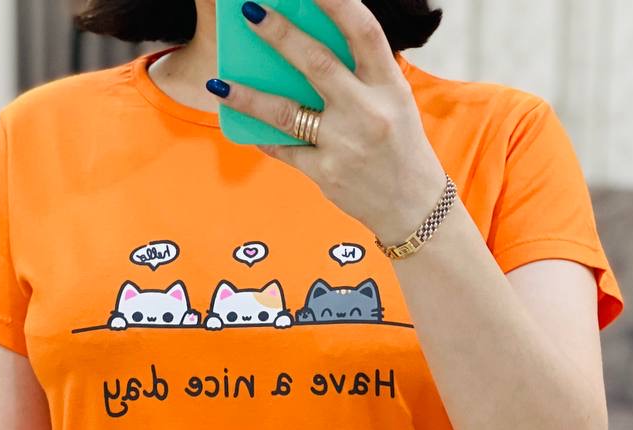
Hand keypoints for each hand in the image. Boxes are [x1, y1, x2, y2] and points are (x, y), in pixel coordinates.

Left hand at [213, 0, 447, 242]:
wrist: (412, 207)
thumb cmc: (399, 145)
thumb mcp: (394, 101)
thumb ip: (361, 73)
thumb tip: (307, 42)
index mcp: (389, 85)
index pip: (363, 32)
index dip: (337, 3)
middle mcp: (367, 112)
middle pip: (317, 64)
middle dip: (280, 34)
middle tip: (250, 11)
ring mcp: (344, 144)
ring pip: (286, 112)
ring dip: (248, 96)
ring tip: (220, 83)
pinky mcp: (326, 174)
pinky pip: (285, 149)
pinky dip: (263, 137)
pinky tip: (244, 126)